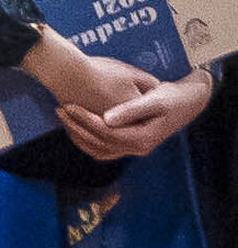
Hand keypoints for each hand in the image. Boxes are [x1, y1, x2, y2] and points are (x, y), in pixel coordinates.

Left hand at [61, 56, 214, 161]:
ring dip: (80, 134)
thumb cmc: (171, 98)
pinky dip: (88, 141)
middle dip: (77, 126)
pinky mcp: (131, 144)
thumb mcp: (153, 101)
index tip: (68, 105)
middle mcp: (137, 148)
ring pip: (99, 149)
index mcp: (141, 139)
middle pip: (100, 142)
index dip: (85, 119)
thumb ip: (130, 110)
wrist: (187, 103)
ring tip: (64, 115)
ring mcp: (134, 149)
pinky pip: (104, 149)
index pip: (105, 132)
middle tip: (60, 108)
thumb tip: (107, 118)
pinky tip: (77, 126)